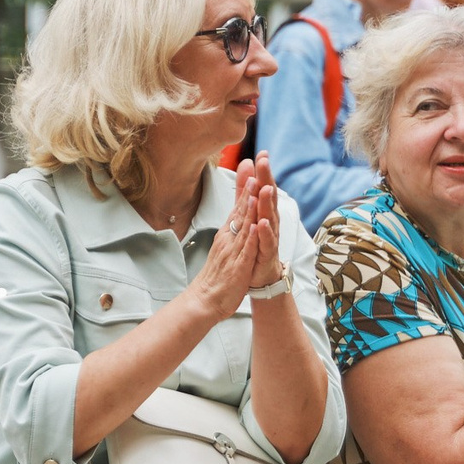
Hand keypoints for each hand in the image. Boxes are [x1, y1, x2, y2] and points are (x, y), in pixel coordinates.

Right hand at [189, 155, 284, 320]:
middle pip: (241, 208)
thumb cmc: (218, 274)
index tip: (251, 164)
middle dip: (249, 186)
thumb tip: (238, 213)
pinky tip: (257, 224)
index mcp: (228, 233)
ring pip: (243, 225)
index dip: (246, 185)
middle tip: (255, 164)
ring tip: (257, 186)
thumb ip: (233, 230)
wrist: (205, 299)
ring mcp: (233, 250)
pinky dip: (251, 236)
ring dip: (251, 205)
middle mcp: (229, 237)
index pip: (239, 205)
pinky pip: (246, 249)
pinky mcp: (238, 265)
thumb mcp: (226, 246)